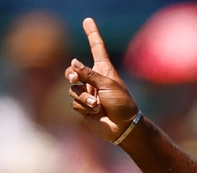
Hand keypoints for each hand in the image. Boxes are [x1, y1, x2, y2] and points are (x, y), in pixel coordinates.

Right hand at [65, 18, 138, 143]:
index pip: (97, 48)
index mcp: (104, 70)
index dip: (92, 34)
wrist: (123, 127)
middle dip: (72, 74)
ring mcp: (88, 93)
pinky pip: (74, 102)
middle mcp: (94, 80)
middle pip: (74, 70)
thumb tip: (73, 63)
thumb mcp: (108, 85)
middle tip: (75, 79)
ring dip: (84, 97)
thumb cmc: (122, 103)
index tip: (88, 20)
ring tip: (97, 104)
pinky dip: (84, 106)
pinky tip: (96, 112)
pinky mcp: (83, 106)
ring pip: (72, 89)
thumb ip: (89, 74)